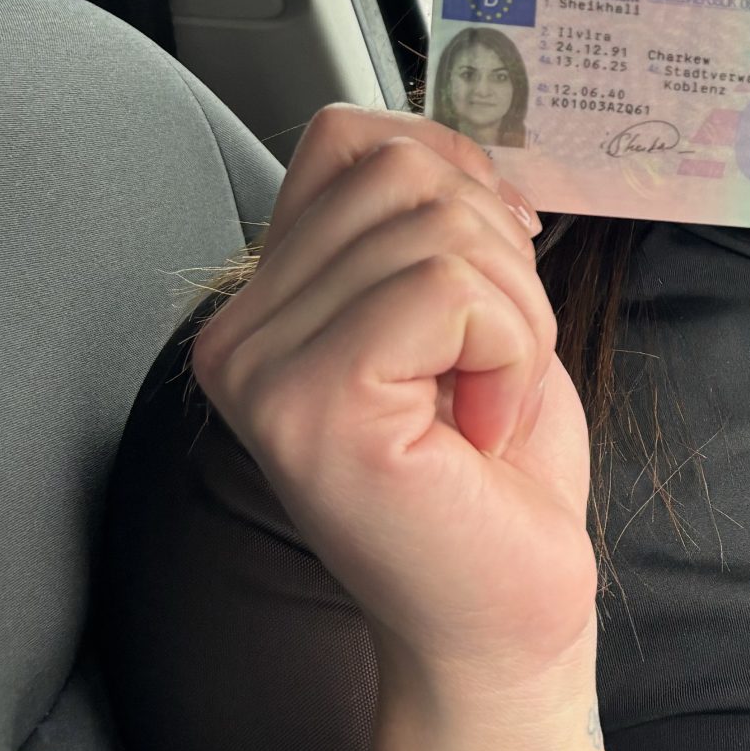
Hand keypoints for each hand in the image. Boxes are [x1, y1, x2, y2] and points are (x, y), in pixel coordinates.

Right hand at [192, 105, 595, 698]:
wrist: (503, 622)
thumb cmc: (493, 482)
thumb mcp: (464, 310)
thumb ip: (431, 217)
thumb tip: (463, 128)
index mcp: (265, 299)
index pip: (354, 137)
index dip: (457, 183)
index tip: (488, 285)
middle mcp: (238, 331)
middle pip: (402, 169)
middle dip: (497, 256)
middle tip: (488, 368)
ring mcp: (263, 370)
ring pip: (437, 223)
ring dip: (512, 313)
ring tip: (483, 402)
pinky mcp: (316, 406)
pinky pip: (454, 288)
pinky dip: (510, 348)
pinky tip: (481, 430)